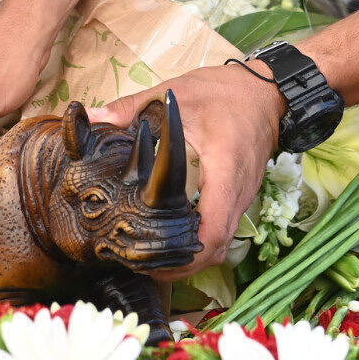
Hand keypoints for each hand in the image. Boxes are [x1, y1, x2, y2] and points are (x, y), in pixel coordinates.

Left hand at [90, 63, 283, 277]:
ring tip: (153, 258)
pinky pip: (224, 231)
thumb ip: (132, 107)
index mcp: (224, 171)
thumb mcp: (175, 94)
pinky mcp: (241, 197)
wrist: (267, 93)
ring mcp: (243, 198)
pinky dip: (201, 243)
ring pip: (222, 245)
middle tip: (142, 264)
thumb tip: (91, 115)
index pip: (214, 231)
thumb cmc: (223, 93)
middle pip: (217, 249)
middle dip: (182, 265)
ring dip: (192, 258)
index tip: (152, 258)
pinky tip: (173, 238)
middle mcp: (238, 193)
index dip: (187, 255)